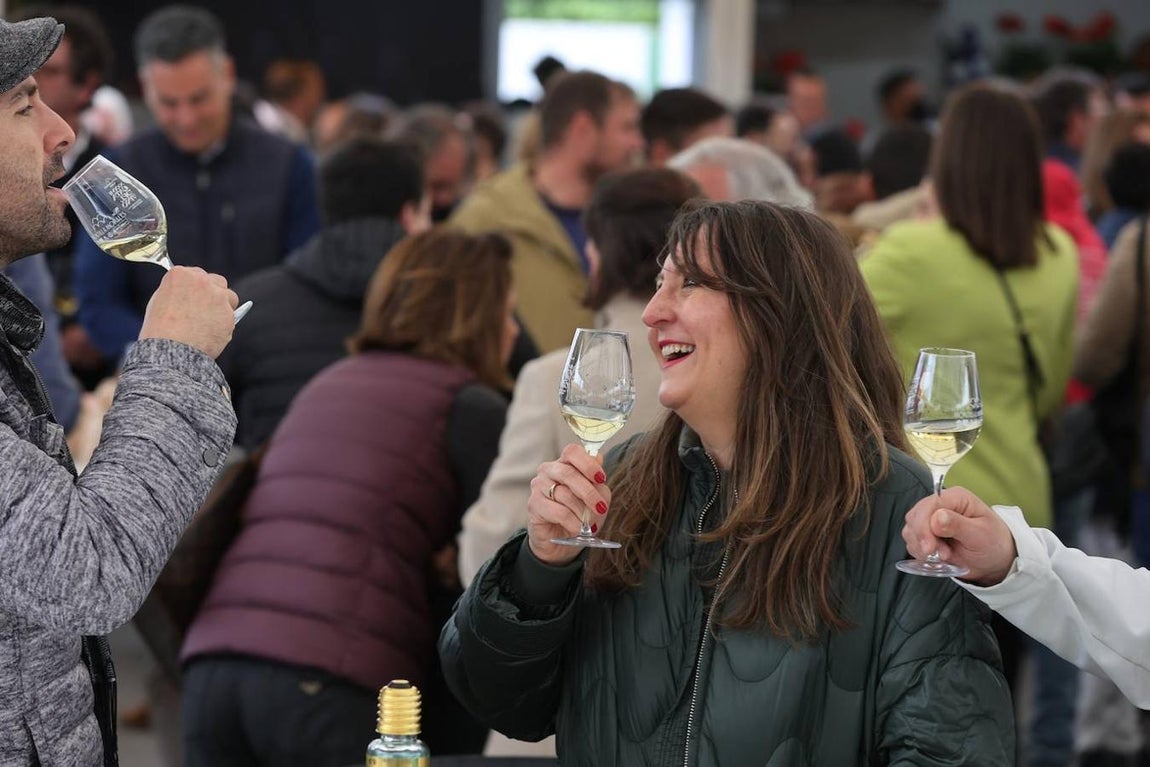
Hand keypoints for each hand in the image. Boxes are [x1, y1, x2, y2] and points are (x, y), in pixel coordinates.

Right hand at [139, 267, 238, 358]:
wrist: (171, 350)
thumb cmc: (160, 330)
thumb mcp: (160, 301)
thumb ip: (178, 291)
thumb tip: (190, 293)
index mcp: (180, 274)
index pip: (196, 274)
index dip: (196, 288)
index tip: (195, 296)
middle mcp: (201, 281)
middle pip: (216, 281)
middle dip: (213, 292)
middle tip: (205, 308)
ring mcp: (218, 296)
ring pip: (229, 296)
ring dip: (224, 306)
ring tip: (210, 322)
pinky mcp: (229, 313)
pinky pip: (232, 317)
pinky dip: (224, 324)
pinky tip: (212, 333)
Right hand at [527, 443, 611, 565]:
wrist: (560, 541)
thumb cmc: (579, 515)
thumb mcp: (595, 498)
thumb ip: (598, 483)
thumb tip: (599, 464)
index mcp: (565, 463)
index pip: (572, 452)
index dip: (588, 463)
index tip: (602, 478)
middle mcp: (549, 470)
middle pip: (569, 473)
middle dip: (589, 493)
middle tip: (601, 508)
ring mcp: (539, 486)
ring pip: (564, 494)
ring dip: (582, 512)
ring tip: (589, 524)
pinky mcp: (533, 505)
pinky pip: (558, 512)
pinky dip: (573, 522)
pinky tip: (578, 529)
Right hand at [901, 486, 1017, 585]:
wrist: (994, 561)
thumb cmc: (993, 543)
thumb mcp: (980, 534)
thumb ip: (958, 525)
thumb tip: (936, 517)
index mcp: (955, 498)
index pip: (928, 505)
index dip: (923, 526)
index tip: (929, 548)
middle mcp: (940, 505)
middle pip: (915, 517)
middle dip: (923, 539)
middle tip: (940, 555)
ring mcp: (930, 520)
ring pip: (910, 531)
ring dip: (922, 548)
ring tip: (945, 557)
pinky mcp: (926, 534)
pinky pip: (912, 542)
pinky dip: (921, 553)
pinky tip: (938, 558)